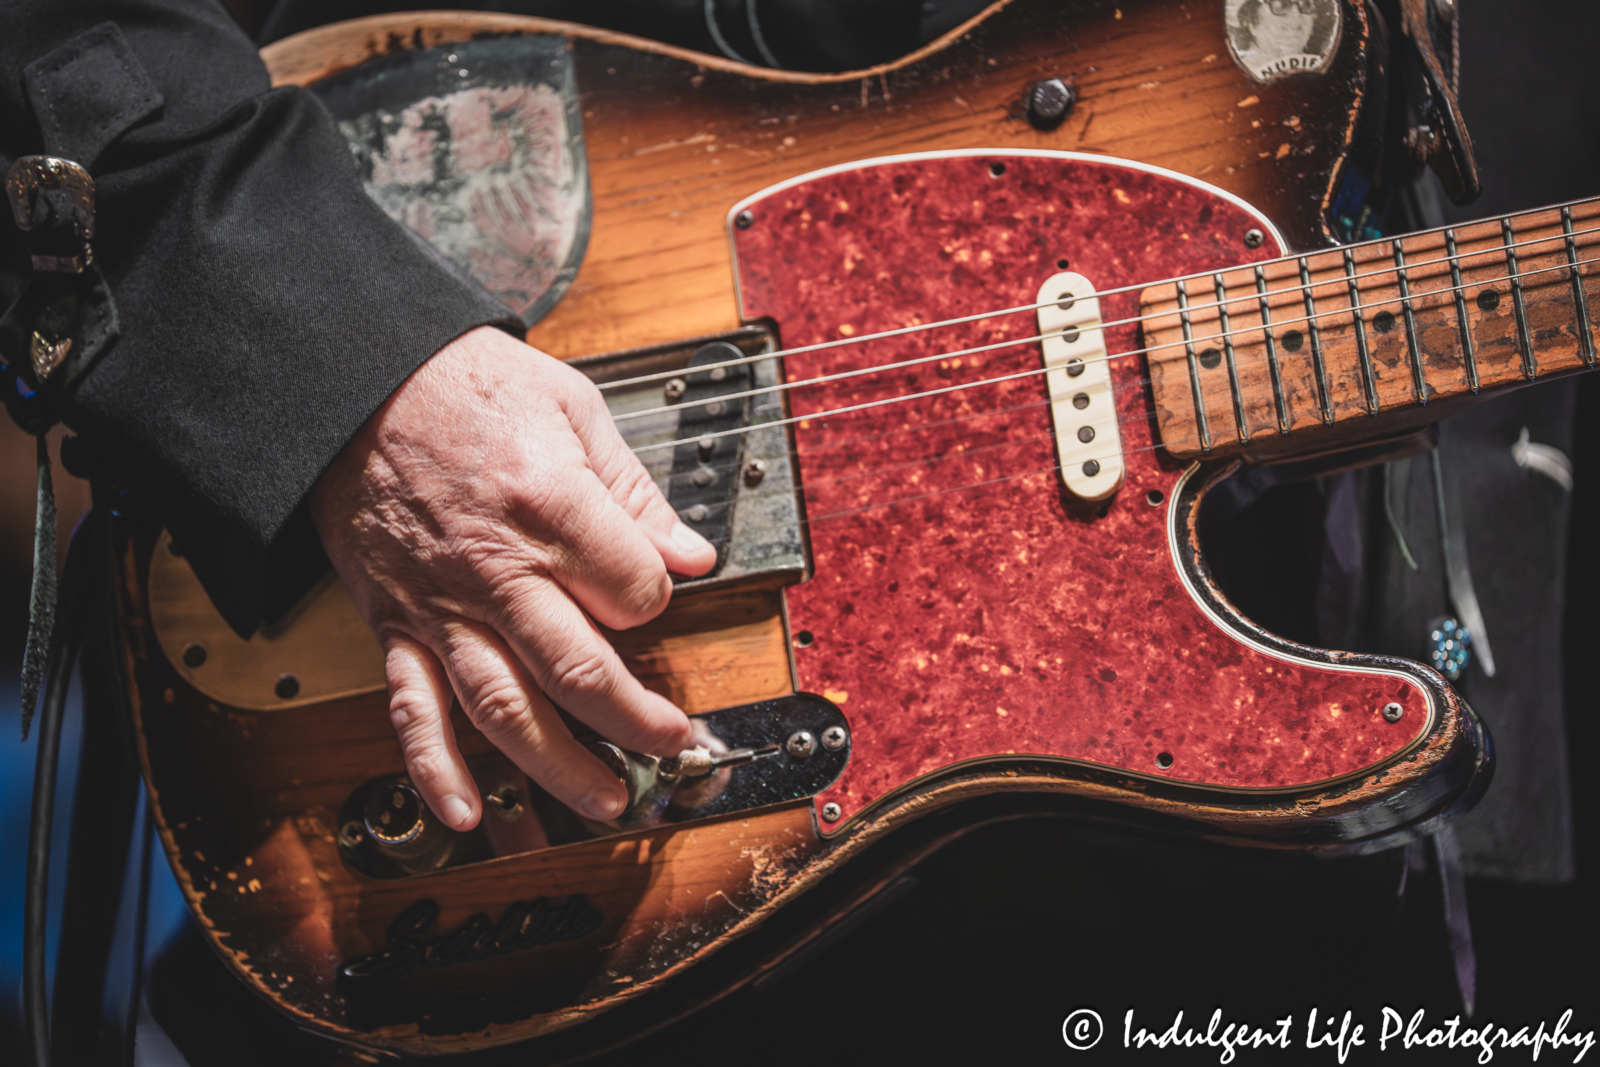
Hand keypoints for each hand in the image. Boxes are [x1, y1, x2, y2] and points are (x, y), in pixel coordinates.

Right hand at [309, 326, 715, 831]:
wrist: (352, 379)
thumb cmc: (461, 383)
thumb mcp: (571, 406)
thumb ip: (634, 491)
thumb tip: (691, 552)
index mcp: (549, 505)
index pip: (635, 590)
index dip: (657, 598)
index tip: (653, 591)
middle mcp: (496, 567)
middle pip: (579, 667)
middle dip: (634, 718)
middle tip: (669, 741)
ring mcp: (442, 604)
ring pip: (505, 706)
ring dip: (556, 765)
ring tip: (603, 799)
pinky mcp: (396, 622)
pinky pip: (412, 707)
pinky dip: (434, 768)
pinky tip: (464, 811)